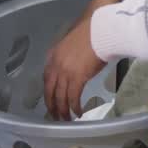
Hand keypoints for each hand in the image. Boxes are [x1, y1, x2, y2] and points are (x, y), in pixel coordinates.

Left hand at [43, 0, 119, 119]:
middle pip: (50, 90)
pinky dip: (74, 107)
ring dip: (62, 110)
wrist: (101, 28)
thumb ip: (71, 54)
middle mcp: (56, 65)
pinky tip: (78, 113)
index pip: (46, 78)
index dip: (48, 91)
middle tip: (55, 116)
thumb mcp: (76, 43)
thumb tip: (77, 63)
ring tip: (66, 119)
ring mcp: (65, 72)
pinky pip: (73, 97)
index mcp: (54, 55)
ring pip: (60, 97)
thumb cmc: (93, 31)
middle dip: (52, 105)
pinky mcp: (77, 78)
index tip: (51, 99)